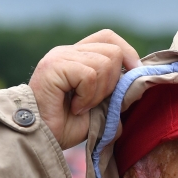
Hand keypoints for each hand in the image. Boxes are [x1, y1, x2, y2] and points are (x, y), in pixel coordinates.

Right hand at [29, 29, 140, 149]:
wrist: (41, 140)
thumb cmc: (64, 127)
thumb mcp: (99, 110)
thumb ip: (116, 96)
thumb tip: (137, 87)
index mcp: (78, 56)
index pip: (108, 38)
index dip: (127, 54)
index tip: (133, 76)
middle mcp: (68, 51)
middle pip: (113, 51)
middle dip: (113, 83)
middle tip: (95, 102)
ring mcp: (60, 56)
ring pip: (105, 64)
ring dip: (99, 93)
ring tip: (82, 106)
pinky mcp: (54, 66)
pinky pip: (89, 75)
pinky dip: (88, 97)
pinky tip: (75, 107)